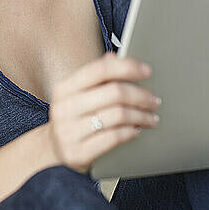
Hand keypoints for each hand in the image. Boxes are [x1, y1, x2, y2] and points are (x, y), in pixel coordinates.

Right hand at [47, 51, 161, 174]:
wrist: (54, 152)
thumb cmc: (73, 118)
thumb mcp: (79, 95)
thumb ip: (96, 75)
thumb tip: (115, 57)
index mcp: (65, 87)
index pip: (100, 69)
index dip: (126, 67)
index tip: (147, 70)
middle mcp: (64, 107)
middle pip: (113, 93)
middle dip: (140, 95)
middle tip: (154, 100)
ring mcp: (69, 131)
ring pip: (117, 115)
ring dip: (140, 116)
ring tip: (151, 117)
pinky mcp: (78, 153)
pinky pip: (113, 138)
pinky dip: (130, 132)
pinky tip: (137, 130)